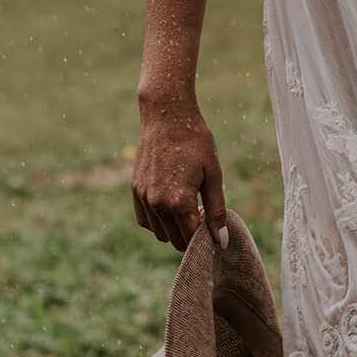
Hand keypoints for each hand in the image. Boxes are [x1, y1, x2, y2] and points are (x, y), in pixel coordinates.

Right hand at [132, 95, 228, 251]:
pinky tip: (171, 205)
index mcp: (179, 202)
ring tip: (188, 205)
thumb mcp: (214, 175)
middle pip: (175, 240)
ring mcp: (143, 197)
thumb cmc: (195, 142)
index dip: (206, 237)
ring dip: (174, 228)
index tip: (214, 227)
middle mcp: (157, 203)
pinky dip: (158, 221)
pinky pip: (145, 220)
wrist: (167, 116)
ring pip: (159, 233)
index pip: (192, 238)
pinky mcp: (135, 190)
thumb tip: (221, 240)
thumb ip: (217, 211)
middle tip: (202, 212)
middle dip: (191, 234)